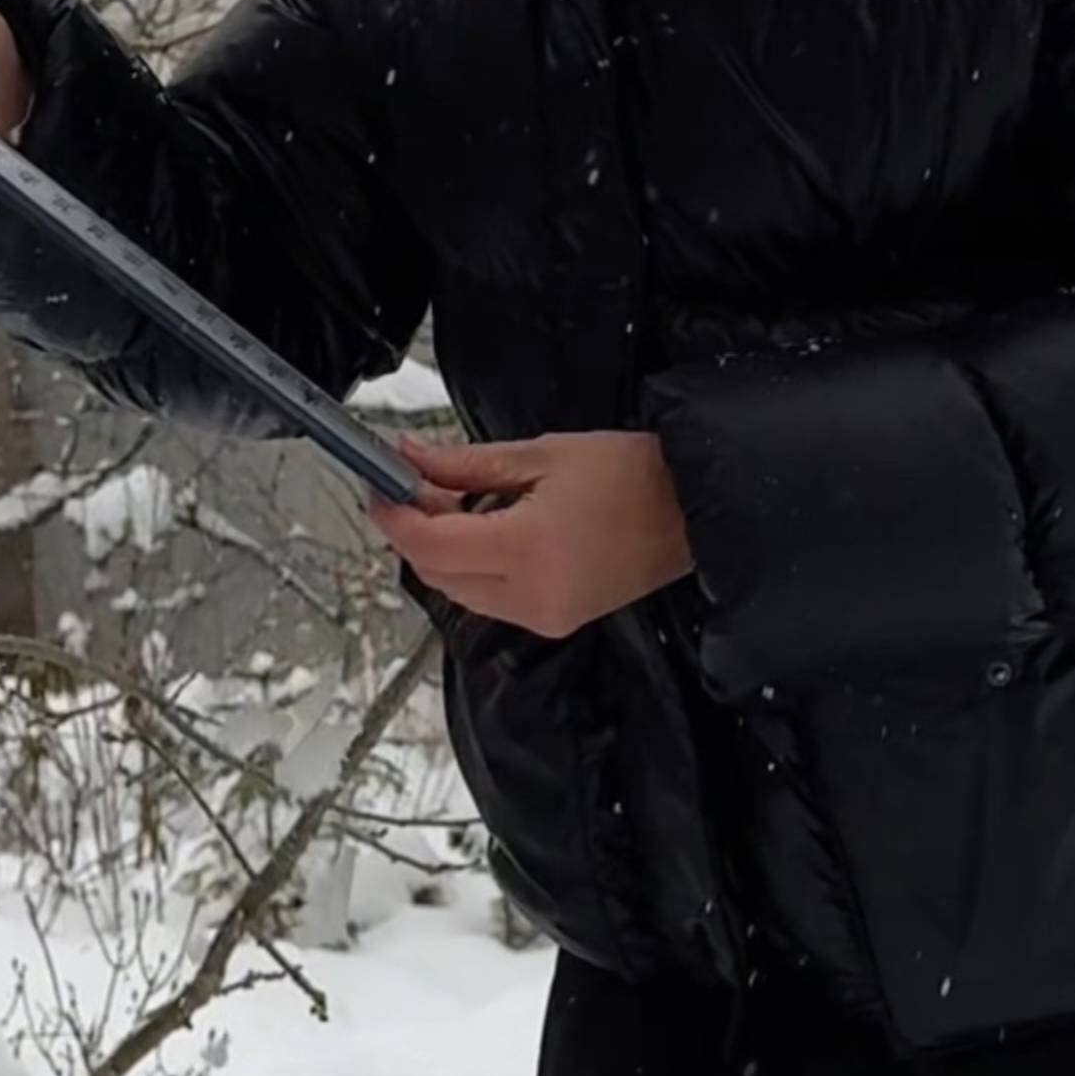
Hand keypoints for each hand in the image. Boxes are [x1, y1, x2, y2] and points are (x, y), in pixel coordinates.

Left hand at [375, 432, 693, 639]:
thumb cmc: (632, 474)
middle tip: (414, 483)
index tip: (380, 485)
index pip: (429, 545)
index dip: (394, 515)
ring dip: (444, 551)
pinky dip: (475, 567)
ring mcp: (544, 616)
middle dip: (416, 531)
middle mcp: (531, 595)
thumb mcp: (541, 454)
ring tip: (452, 502)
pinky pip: (492, 600)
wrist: (694, 510)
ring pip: (460, 591)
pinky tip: (485, 528)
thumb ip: (465, 463)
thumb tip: (411, 458)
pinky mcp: (556, 620)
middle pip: (437, 573)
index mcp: (526, 549)